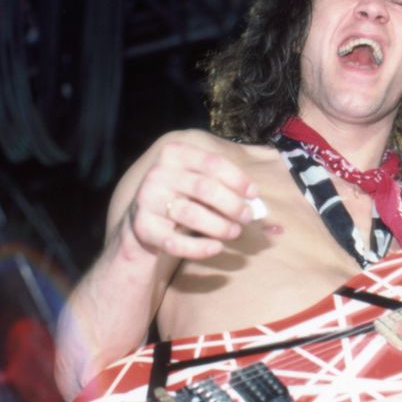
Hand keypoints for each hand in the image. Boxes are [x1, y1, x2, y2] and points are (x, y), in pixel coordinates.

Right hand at [126, 138, 262, 260]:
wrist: (143, 222)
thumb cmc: (181, 198)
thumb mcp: (198, 183)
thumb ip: (225, 187)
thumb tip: (258, 203)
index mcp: (174, 154)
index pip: (212, 162)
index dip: (237, 178)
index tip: (253, 194)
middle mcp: (158, 173)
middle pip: (205, 188)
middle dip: (232, 205)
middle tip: (247, 217)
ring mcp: (147, 200)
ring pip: (191, 214)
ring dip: (220, 226)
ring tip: (235, 232)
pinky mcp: (143, 227)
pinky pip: (175, 241)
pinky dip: (199, 248)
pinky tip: (216, 248)